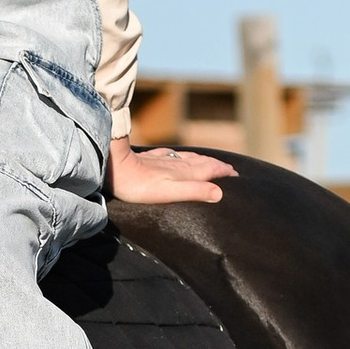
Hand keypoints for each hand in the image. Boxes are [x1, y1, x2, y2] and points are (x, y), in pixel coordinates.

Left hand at [109, 136, 232, 206]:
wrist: (112, 166)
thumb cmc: (138, 185)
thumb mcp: (169, 192)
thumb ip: (194, 191)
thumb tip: (220, 192)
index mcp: (184, 172)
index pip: (211, 170)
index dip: (224, 172)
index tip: (237, 175)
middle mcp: (177, 163)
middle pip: (203, 162)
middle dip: (217, 165)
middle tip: (230, 170)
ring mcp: (163, 159)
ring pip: (189, 158)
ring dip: (203, 160)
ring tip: (212, 162)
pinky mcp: (150, 158)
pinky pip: (173, 156)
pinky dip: (184, 157)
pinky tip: (179, 156)